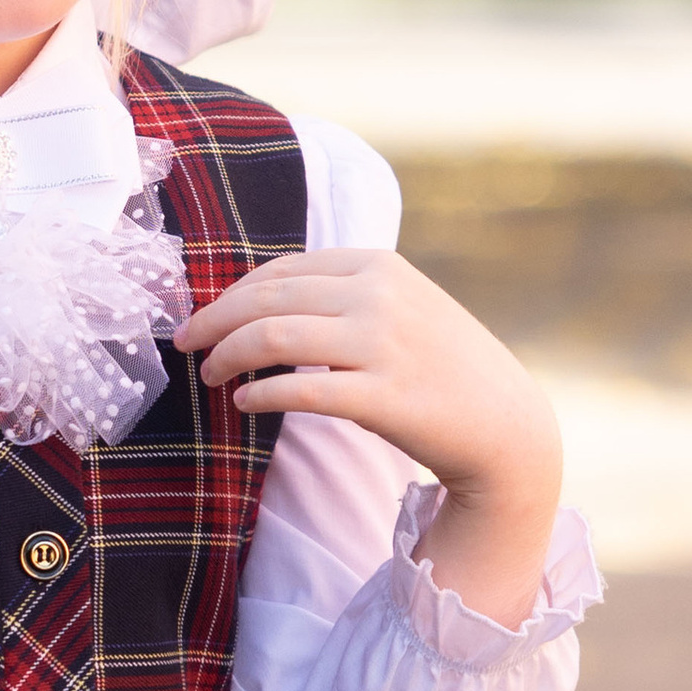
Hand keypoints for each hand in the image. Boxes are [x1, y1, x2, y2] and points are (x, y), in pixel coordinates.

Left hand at [176, 246, 563, 626]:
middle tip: (184, 346)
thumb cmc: (441, 367)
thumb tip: (257, 302)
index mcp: (377, 265)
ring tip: (210, 375)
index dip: (230, 294)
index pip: (280, 271)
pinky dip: (260, 394)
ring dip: (227, 355)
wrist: (507, 425)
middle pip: (267, 300)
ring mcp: (383, 344)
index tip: (201, 318)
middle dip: (213, 322)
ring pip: (273, 337)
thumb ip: (341, 294)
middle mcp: (379, 295)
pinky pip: (300, 390)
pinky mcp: (385, 396)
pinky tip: (244, 402)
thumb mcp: (398, 306)